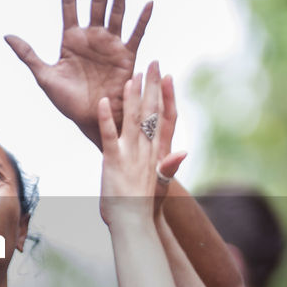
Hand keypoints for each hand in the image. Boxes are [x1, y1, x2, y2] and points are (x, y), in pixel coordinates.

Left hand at [5, 0, 151, 145]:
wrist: (92, 120)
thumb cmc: (68, 102)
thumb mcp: (45, 77)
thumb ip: (29, 55)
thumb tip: (7, 36)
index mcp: (71, 39)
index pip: (69, 3)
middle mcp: (92, 36)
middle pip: (96, 0)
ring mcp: (110, 44)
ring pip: (116, 11)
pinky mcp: (126, 56)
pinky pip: (136, 34)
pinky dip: (141, 19)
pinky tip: (147, 3)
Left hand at [97, 61, 183, 225]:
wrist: (134, 224)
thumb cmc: (143, 206)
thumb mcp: (159, 184)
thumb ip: (168, 165)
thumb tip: (183, 151)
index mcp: (157, 152)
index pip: (165, 117)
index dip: (167, 96)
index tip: (168, 76)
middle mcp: (147, 150)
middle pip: (152, 112)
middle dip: (153, 86)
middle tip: (154, 63)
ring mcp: (130, 154)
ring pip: (133, 119)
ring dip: (133, 96)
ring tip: (132, 74)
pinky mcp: (113, 161)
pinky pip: (109, 136)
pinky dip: (106, 118)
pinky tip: (103, 101)